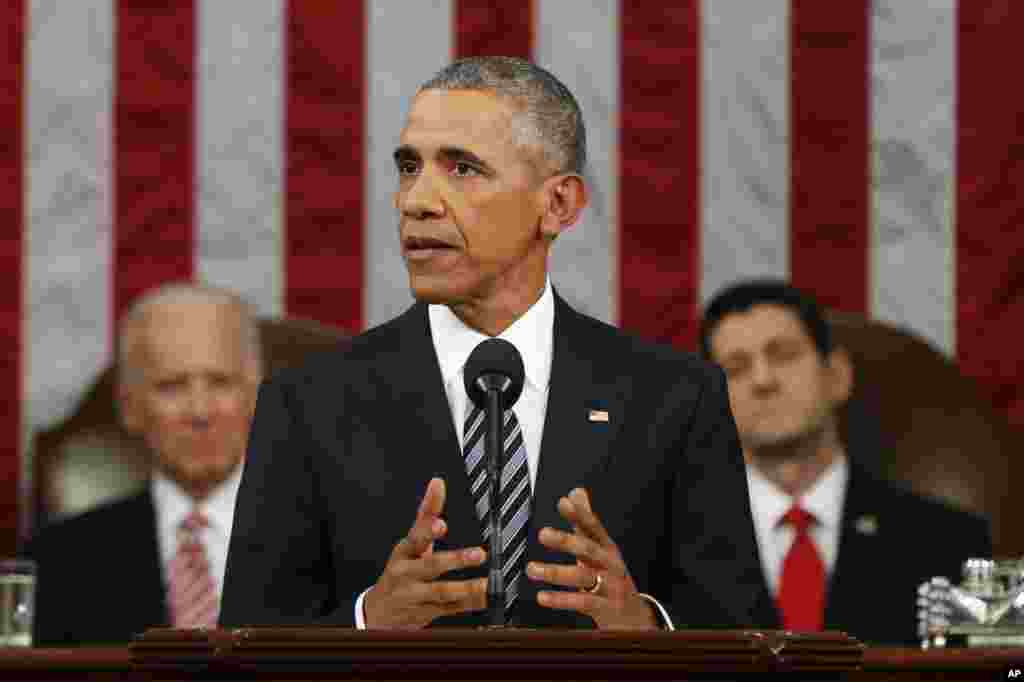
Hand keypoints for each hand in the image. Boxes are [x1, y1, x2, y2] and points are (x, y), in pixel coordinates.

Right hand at [363, 478, 488, 627]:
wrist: (378, 611)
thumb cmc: (400, 569)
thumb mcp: (410, 541)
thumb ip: (427, 512)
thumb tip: (437, 483)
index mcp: (403, 552)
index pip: (415, 538)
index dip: (428, 531)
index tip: (441, 524)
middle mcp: (406, 573)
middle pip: (430, 566)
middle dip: (455, 559)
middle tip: (479, 554)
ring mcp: (414, 596)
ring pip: (441, 592)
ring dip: (466, 587)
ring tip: (485, 583)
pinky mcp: (425, 613)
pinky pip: (449, 609)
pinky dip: (468, 604)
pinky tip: (483, 597)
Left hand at [528, 488, 658, 629]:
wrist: (634, 614)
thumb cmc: (611, 576)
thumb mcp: (601, 547)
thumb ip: (585, 521)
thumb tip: (576, 492)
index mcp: (607, 547)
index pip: (594, 526)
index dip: (580, 514)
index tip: (564, 503)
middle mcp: (609, 564)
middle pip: (588, 549)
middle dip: (565, 541)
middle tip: (543, 534)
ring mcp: (609, 586)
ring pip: (582, 577)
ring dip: (555, 572)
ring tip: (532, 569)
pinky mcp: (604, 608)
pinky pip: (581, 602)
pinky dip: (561, 600)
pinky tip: (543, 597)